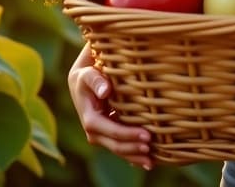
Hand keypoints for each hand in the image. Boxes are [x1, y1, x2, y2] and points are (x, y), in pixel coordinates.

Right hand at [68, 46, 152, 169]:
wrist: (83, 77)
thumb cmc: (88, 72)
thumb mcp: (87, 73)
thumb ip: (95, 80)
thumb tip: (106, 91)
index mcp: (88, 117)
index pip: (108, 130)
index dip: (126, 135)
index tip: (146, 135)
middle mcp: (93, 129)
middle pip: (113, 144)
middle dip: (132, 148)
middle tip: (151, 149)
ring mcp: (101, 133)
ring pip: (117, 149)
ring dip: (133, 156)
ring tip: (151, 162)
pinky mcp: (109, 133)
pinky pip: (120, 146)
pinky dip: (132, 155)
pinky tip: (146, 162)